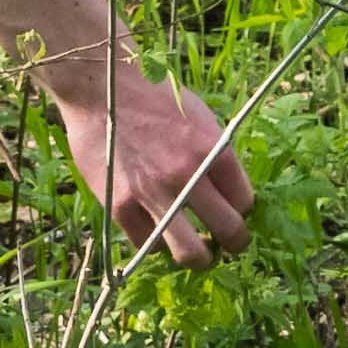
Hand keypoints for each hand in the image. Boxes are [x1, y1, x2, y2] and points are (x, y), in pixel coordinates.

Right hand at [54, 63, 249, 263]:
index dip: (241, 214)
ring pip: (189, 253)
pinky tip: (156, 233)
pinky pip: (148, 245)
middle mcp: (188, 174)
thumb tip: (228, 191)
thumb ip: (215, 155)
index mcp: (214, 149)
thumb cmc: (153, 98)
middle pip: (229, 232)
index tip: (233, 216)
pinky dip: (156, 244)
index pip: (245, 203)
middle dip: (233, 245)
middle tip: (225, 247)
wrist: (102, 89)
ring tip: (194, 253)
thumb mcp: (199, 117)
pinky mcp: (121, 206)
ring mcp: (154, 193)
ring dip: (197, 258)